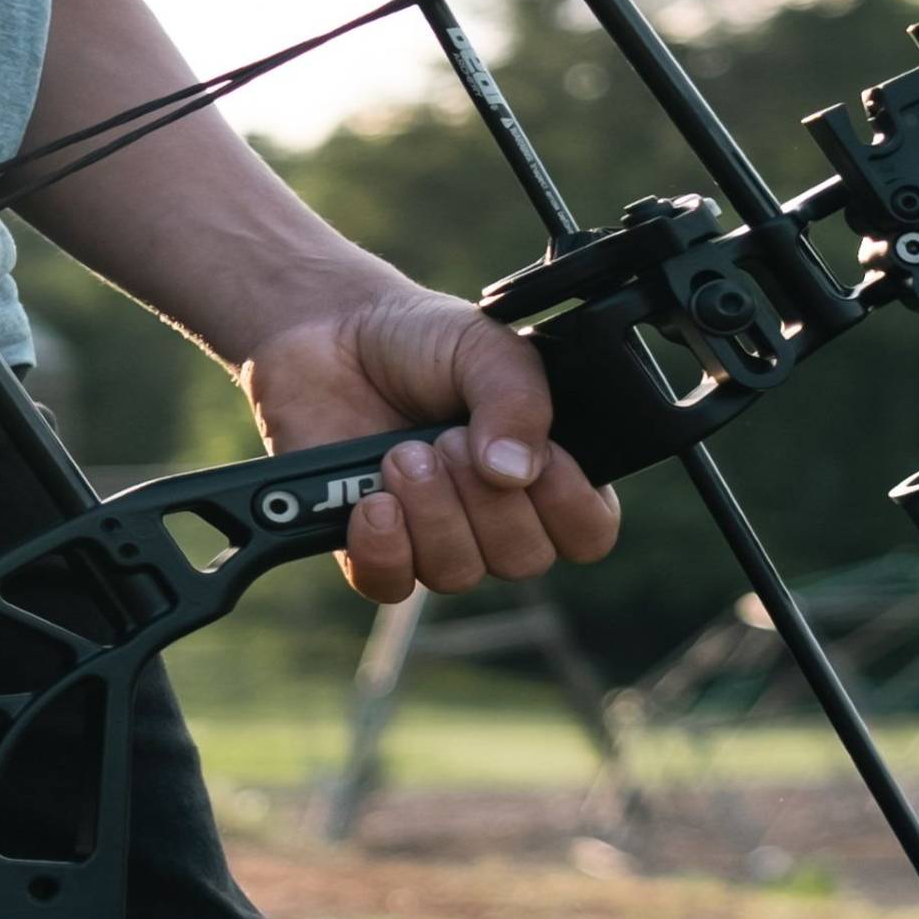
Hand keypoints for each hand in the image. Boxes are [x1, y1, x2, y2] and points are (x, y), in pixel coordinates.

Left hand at [240, 287, 621, 603]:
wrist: (329, 334)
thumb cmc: (417, 340)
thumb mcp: (484, 346)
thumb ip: (518, 398)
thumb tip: (516, 471)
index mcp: (544, 468)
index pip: (589, 533)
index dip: (568, 505)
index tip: (542, 456)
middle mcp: (495, 513)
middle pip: (523, 558)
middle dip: (484, 496)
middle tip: (446, 437)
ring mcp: (434, 534)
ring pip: (458, 572)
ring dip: (431, 510)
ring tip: (402, 453)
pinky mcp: (373, 546)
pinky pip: (392, 584)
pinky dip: (385, 548)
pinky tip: (373, 504)